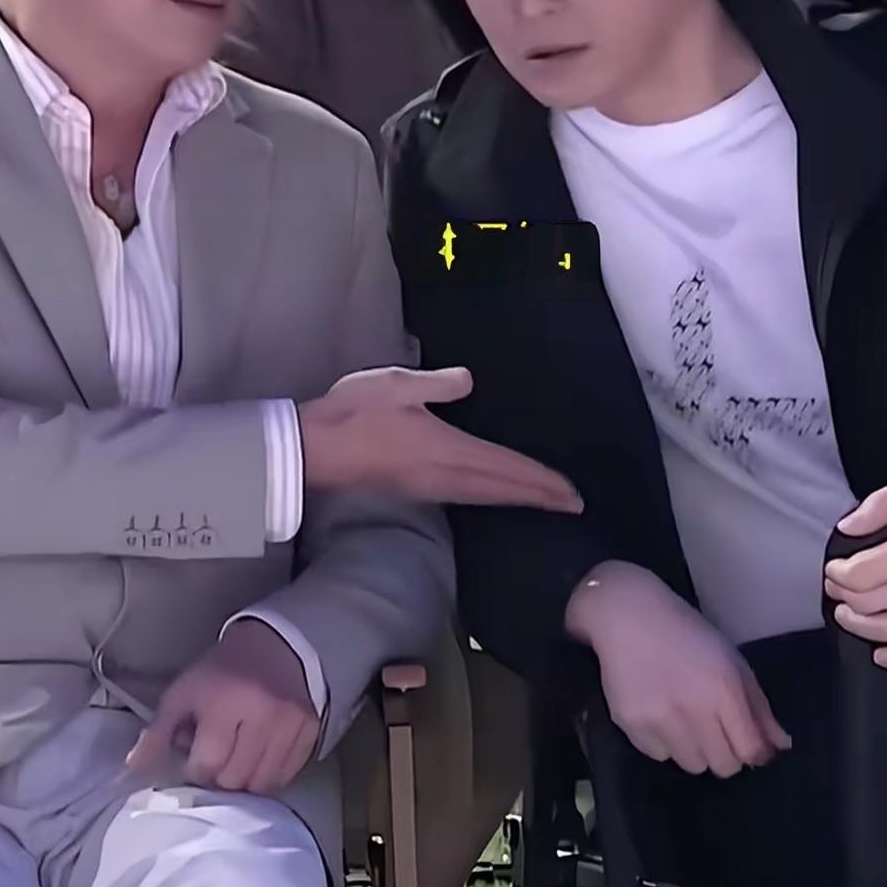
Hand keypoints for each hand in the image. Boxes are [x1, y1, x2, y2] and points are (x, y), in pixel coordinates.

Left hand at [125, 619, 319, 792]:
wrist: (276, 645)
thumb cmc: (222, 672)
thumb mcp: (184, 693)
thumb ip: (159, 732)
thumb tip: (136, 768)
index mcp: (224, 703)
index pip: (206, 764)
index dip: (195, 766)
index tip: (195, 754)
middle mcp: (262, 716)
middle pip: (234, 778)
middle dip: (219, 775)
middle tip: (217, 757)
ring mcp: (290, 725)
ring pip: (262, 783)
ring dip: (244, 779)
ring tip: (237, 759)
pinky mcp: (310, 732)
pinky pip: (286, 775)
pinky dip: (269, 774)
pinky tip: (259, 758)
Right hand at [298, 365, 583, 513]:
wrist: (314, 448)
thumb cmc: (354, 413)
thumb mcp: (397, 384)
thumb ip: (438, 384)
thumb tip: (469, 382)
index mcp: (447, 450)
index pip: (504, 468)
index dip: (539, 480)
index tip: (569, 492)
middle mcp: (445, 476)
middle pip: (501, 490)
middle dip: (538, 496)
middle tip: (572, 505)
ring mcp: (430, 487)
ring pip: (485, 496)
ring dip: (516, 499)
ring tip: (543, 501)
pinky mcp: (415, 490)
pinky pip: (467, 497)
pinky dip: (492, 496)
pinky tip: (493, 493)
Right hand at [565, 562, 791, 777]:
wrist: (627, 617)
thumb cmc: (688, 634)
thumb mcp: (732, 661)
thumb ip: (758, 707)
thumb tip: (780, 747)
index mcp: (723, 690)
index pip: (750, 750)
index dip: (755, 753)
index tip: (749, 743)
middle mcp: (692, 711)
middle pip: (723, 767)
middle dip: (726, 753)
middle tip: (715, 729)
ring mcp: (658, 721)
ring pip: (692, 766)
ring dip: (696, 750)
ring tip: (685, 720)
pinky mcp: (630, 727)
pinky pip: (659, 756)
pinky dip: (665, 743)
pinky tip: (659, 714)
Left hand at [826, 471, 886, 669]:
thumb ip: (883, 502)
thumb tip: (848, 527)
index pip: (860, 574)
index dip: (838, 574)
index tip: (834, 570)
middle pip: (868, 604)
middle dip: (842, 598)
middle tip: (836, 591)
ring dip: (858, 627)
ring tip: (848, 616)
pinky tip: (881, 654)